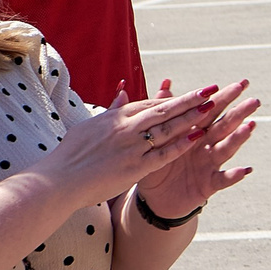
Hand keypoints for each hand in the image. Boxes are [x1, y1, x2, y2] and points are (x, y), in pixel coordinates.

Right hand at [33, 84, 221, 209]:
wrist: (59, 180)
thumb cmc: (72, 154)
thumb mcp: (90, 125)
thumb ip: (112, 110)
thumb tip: (124, 93)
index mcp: (116, 117)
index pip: (150, 104)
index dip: (173, 98)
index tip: (192, 92)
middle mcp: (126, 128)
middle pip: (163, 110)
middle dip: (189, 99)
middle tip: (211, 90)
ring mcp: (132, 147)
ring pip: (167, 129)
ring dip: (191, 117)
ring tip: (211, 108)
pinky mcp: (135, 167)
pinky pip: (163, 154)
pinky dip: (181, 145)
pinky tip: (197, 137)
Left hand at [136, 78, 260, 215]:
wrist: (154, 197)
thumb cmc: (157, 162)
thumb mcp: (158, 136)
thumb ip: (165, 110)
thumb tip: (166, 83)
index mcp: (194, 131)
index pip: (212, 110)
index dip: (226, 97)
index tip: (242, 83)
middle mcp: (206, 145)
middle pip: (225, 126)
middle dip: (240, 113)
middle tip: (254, 101)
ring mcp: (209, 164)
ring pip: (226, 148)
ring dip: (239, 138)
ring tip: (250, 126)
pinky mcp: (209, 184)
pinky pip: (223, 179)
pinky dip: (234, 175)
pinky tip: (245, 169)